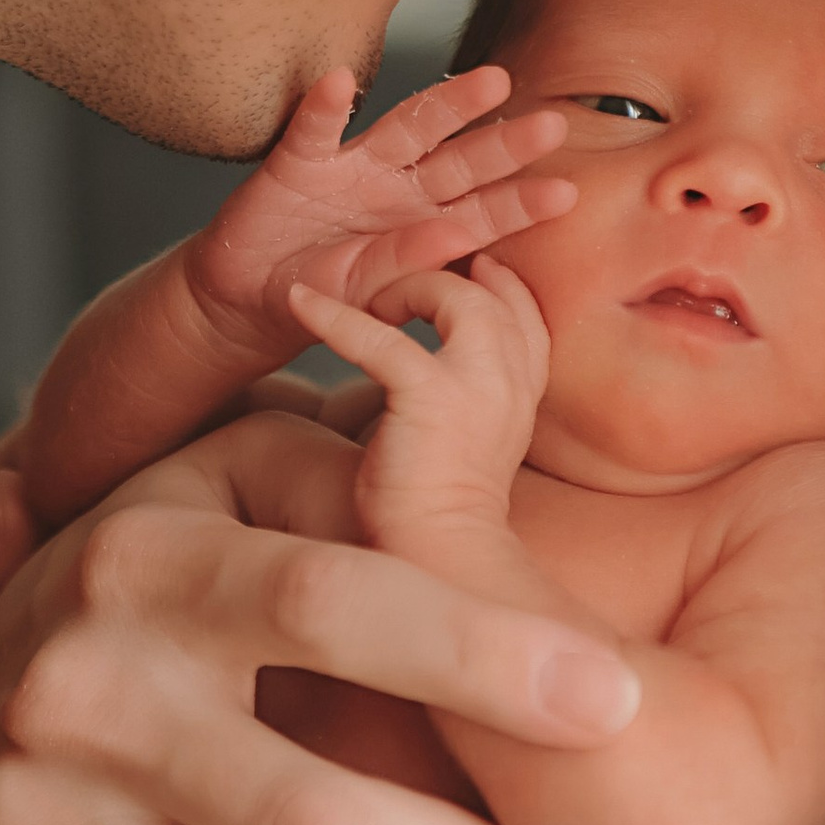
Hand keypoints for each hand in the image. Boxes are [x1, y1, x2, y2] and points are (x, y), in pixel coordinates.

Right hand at [0, 439, 639, 824]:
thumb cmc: (192, 563)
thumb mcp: (248, 477)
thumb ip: (366, 468)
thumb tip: (505, 408)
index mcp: (148, 558)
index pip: (325, 601)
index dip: (472, 652)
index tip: (611, 703)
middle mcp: (74, 688)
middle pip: (305, 815)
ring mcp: (30, 818)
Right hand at [190, 67, 571, 347]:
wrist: (249, 299)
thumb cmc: (319, 295)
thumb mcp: (366, 293)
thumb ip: (409, 263)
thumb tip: (460, 237)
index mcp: (420, 224)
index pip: (481, 212)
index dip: (520, 203)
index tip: (566, 195)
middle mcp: (396, 187)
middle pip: (458, 162)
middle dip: (503, 145)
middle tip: (552, 127)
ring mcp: (351, 169)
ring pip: (405, 130)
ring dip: (447, 106)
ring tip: (492, 83)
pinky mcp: (297, 164)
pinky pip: (312, 131)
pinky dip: (324, 108)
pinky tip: (340, 81)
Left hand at [290, 257, 552, 549]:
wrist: (441, 554)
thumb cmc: (439, 507)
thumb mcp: (474, 440)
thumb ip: (472, 398)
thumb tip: (441, 376)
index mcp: (523, 392)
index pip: (526, 313)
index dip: (495, 284)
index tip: (462, 271)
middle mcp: (510, 381)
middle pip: (494, 294)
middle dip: (449, 274)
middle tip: (401, 284)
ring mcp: (477, 386)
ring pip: (454, 297)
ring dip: (405, 289)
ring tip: (368, 300)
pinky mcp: (430, 397)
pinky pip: (382, 338)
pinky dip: (335, 316)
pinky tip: (299, 303)